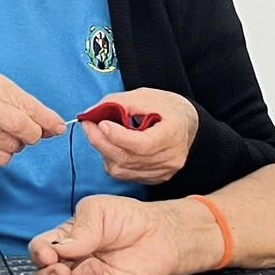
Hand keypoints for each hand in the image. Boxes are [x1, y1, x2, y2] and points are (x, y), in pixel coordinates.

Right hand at [0, 69, 65, 165]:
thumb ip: (27, 104)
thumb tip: (55, 126)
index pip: (24, 109)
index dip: (46, 121)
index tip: (59, 127)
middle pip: (20, 131)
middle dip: (32, 134)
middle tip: (29, 129)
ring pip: (11, 148)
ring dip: (17, 144)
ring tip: (5, 131)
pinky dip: (4, 153)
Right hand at [27, 195, 189, 274]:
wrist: (160, 234)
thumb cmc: (127, 218)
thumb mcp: (99, 210)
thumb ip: (80, 228)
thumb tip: (59, 249)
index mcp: (63, 241)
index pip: (39, 250)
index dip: (39, 255)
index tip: (49, 255)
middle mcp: (70, 264)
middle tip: (62, 271)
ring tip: (95, 267)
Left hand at [79, 88, 198, 184]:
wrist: (187, 124)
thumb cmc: (168, 107)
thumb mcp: (146, 96)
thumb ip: (118, 102)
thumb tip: (92, 112)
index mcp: (173, 135)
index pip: (142, 144)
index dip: (117, 136)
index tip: (100, 122)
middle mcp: (170, 159)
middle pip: (128, 159)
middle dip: (101, 141)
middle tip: (88, 125)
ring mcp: (163, 172)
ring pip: (122, 170)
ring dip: (104, 152)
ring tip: (99, 134)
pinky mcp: (155, 178)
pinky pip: (125, 175)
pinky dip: (113, 161)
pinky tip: (112, 146)